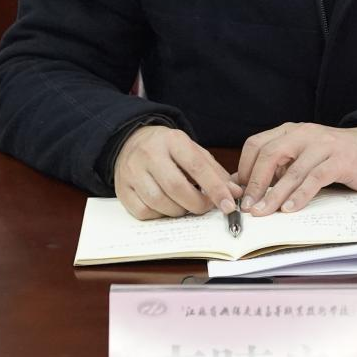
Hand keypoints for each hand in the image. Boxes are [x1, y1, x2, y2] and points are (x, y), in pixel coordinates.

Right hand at [113, 125, 242, 219]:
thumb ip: (214, 172)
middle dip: (196, 204)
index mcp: (172, 140)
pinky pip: (143, 212)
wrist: (131, 141)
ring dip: (178, 211)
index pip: (197, 166)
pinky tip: (165, 207)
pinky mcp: (122, 188)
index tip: (228, 204)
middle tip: (205, 207)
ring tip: (185, 205)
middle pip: (176, 187)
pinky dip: (159, 215)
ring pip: (159, 202)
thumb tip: (234, 193)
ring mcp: (132, 171)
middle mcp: (149, 154)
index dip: (215, 188)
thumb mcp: (192, 151)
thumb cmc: (168, 150)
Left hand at [235, 122, 356, 215]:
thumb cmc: (333, 157)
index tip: (239, 192)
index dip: (245, 168)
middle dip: (256, 183)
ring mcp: (323, 145)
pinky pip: (315, 178)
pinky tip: (290, 208)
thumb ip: (276, 168)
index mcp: (290, 131)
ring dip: (275, 194)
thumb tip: (241, 185)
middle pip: (270, 154)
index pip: (257, 144)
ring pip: (292, 170)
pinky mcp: (340, 160)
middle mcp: (303, 133)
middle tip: (248, 206)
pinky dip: (300, 195)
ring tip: (263, 212)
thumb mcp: (300, 157)